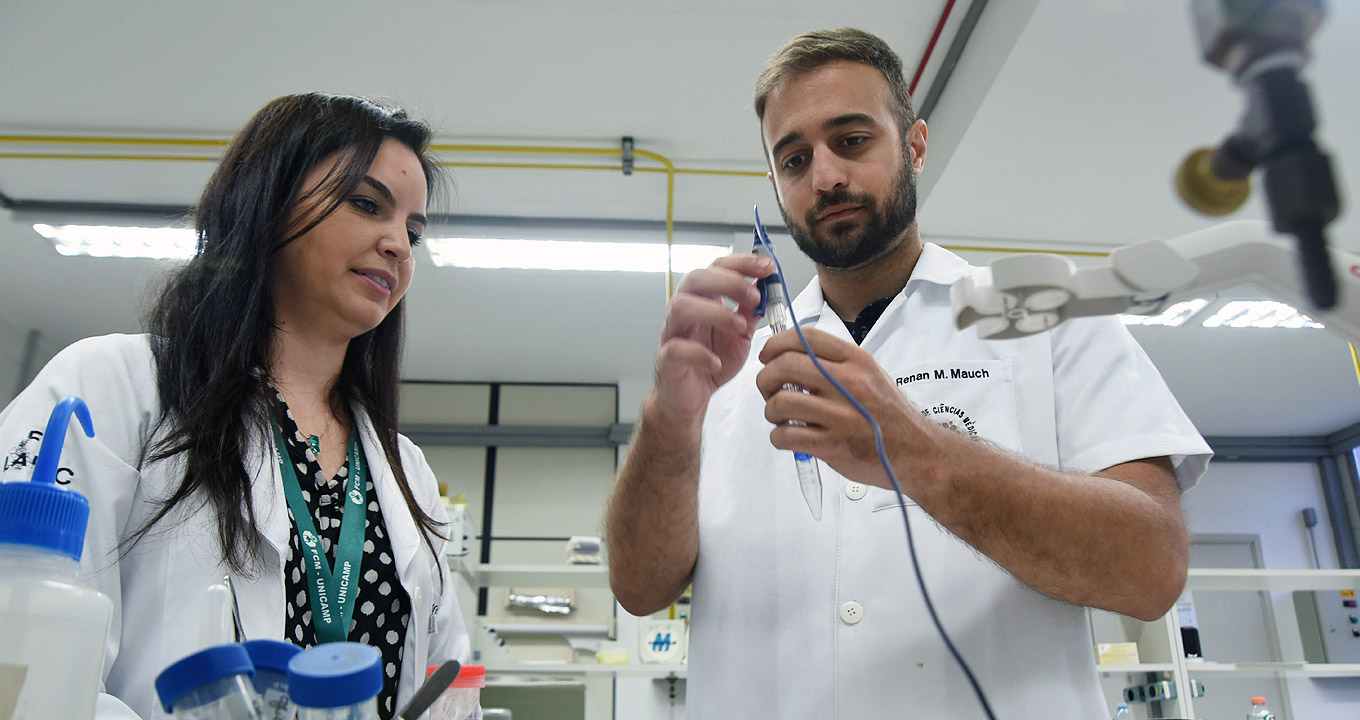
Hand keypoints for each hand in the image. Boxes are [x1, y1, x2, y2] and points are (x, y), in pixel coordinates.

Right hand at [651, 254, 772, 423]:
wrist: (692, 396)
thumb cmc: (713, 360)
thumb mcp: (740, 333)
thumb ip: (750, 311)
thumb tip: (767, 287)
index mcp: (703, 298)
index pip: (716, 267)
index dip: (741, 263)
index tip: (766, 267)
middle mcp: (684, 309)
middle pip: (696, 279)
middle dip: (728, 282)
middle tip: (754, 297)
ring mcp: (673, 332)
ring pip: (681, 307)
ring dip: (714, 313)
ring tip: (738, 327)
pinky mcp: (667, 359)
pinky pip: (676, 349)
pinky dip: (699, 354)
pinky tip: (716, 362)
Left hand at [755, 328, 945, 489]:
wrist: (915, 452)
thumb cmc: (890, 415)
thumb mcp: (871, 375)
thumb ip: (836, 363)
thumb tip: (793, 357)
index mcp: (856, 361)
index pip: (805, 338)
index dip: (776, 344)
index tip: (767, 355)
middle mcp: (848, 383)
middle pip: (784, 366)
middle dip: (765, 377)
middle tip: (768, 389)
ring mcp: (840, 415)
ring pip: (780, 402)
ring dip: (771, 410)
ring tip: (780, 416)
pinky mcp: (832, 445)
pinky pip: (786, 435)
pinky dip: (778, 436)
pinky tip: (788, 436)